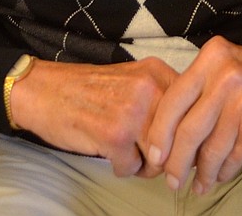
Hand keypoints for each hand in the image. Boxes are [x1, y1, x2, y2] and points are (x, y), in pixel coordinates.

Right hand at [9, 57, 178, 176]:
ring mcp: (133, 112)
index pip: (194, 111)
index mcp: (158, 73)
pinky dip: (121, 168)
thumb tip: (192, 136)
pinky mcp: (114, 136)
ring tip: (129, 152)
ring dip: (146, 165)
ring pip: (160, 159)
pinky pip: (133, 169)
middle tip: (150, 155)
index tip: (180, 148)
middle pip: (180, 140)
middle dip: (167, 156)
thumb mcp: (135, 81)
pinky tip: (109, 152)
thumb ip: (163, 99)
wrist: (46, 91)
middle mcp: (150, 88)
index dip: (188, 136)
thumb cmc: (91, 91)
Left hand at [143, 36, 241, 195]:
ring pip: (208, 150)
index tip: (154, 155)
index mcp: (212, 57)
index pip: (172, 100)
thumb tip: (170, 133)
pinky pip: (231, 159)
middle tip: (171, 180)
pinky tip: (218, 178)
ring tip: (197, 186)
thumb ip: (202, 89)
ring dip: (200, 174)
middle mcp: (225, 77)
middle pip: (186, 130)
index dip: (158, 133)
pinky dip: (222, 173)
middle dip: (174, 162)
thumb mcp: (230, 65)